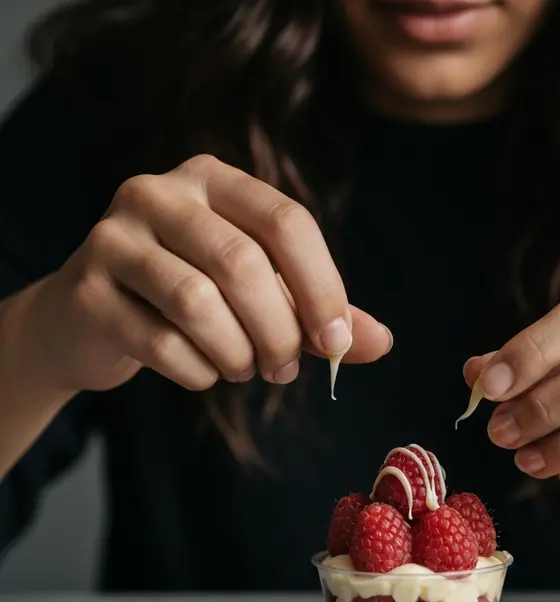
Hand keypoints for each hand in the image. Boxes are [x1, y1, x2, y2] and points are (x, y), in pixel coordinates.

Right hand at [24, 154, 391, 393]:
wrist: (94, 318)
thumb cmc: (195, 301)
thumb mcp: (264, 297)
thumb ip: (320, 314)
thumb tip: (381, 342)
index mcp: (214, 179)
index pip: (287, 221)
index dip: (322, 287)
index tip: (337, 343)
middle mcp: (159, 193)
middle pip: (243, 264)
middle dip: (279, 333)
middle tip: (284, 369)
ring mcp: (113, 236)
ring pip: (199, 303)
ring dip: (238, 355)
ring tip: (244, 369)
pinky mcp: (86, 289)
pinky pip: (162, 343)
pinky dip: (198, 373)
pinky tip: (203, 373)